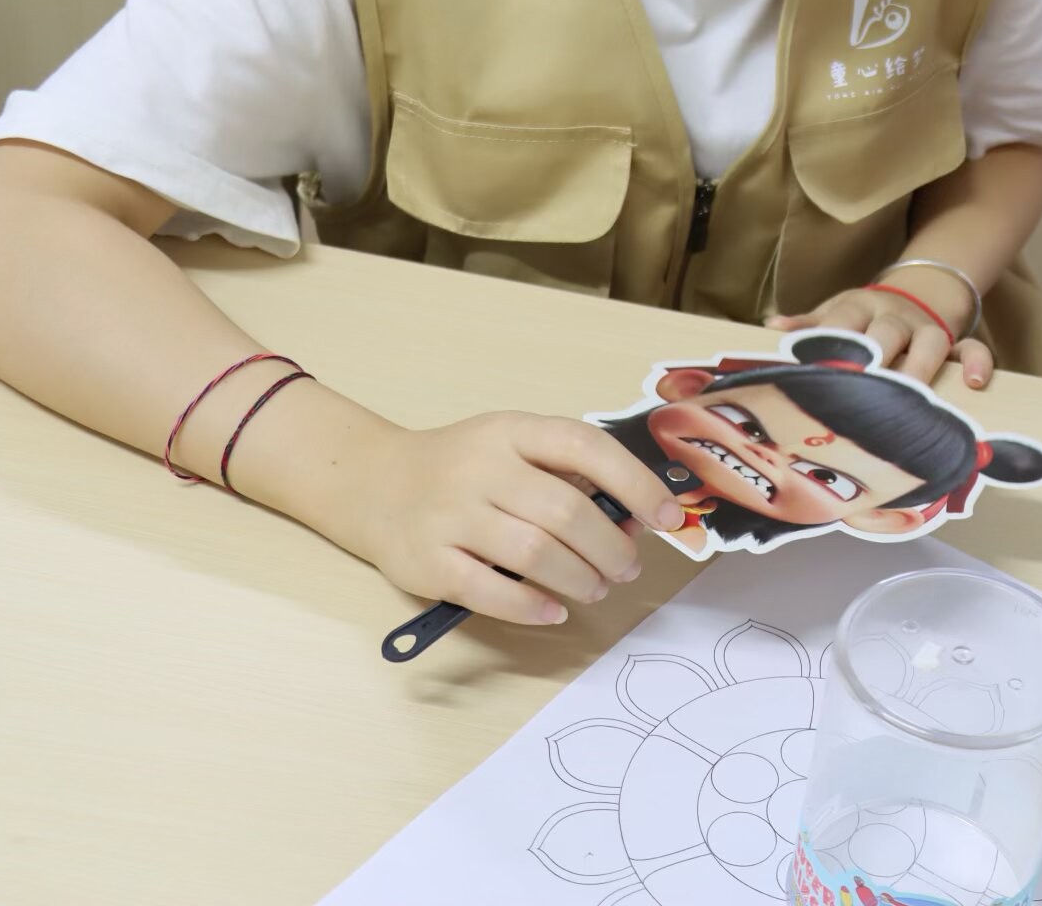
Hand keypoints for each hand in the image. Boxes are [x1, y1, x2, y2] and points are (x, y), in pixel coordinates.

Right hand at [333, 413, 685, 625]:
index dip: (636, 483)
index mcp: (512, 431)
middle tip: (626, 568)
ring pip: (535, 553)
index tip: (668, 517)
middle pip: (566, 511)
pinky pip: (490, 591)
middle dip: (610, 547)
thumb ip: (568, 474)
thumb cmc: (463, 468)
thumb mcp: (513, 447)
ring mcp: (450, 515)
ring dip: (579, 578)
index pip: (586, 447)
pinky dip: (531, 607)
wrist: (373, 483)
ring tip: (595, 588)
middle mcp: (480, 468)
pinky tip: (553, 610)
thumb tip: (635, 517)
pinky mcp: (428, 561)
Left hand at [769, 283, 992, 388]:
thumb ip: (809, 323)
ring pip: (930, 342)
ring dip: (921, 367)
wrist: (918, 290)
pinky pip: (973, 348)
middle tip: (865, 386)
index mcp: (859, 307)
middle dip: (878, 356)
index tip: (818, 368)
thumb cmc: (865, 313)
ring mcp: (927, 329)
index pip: (843, 320)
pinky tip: (975, 383)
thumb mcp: (835, 310)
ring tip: (914, 396)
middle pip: (887, 331)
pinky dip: (978, 363)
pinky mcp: (954, 342)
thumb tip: (771, 327)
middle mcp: (894, 317)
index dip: (832, 342)